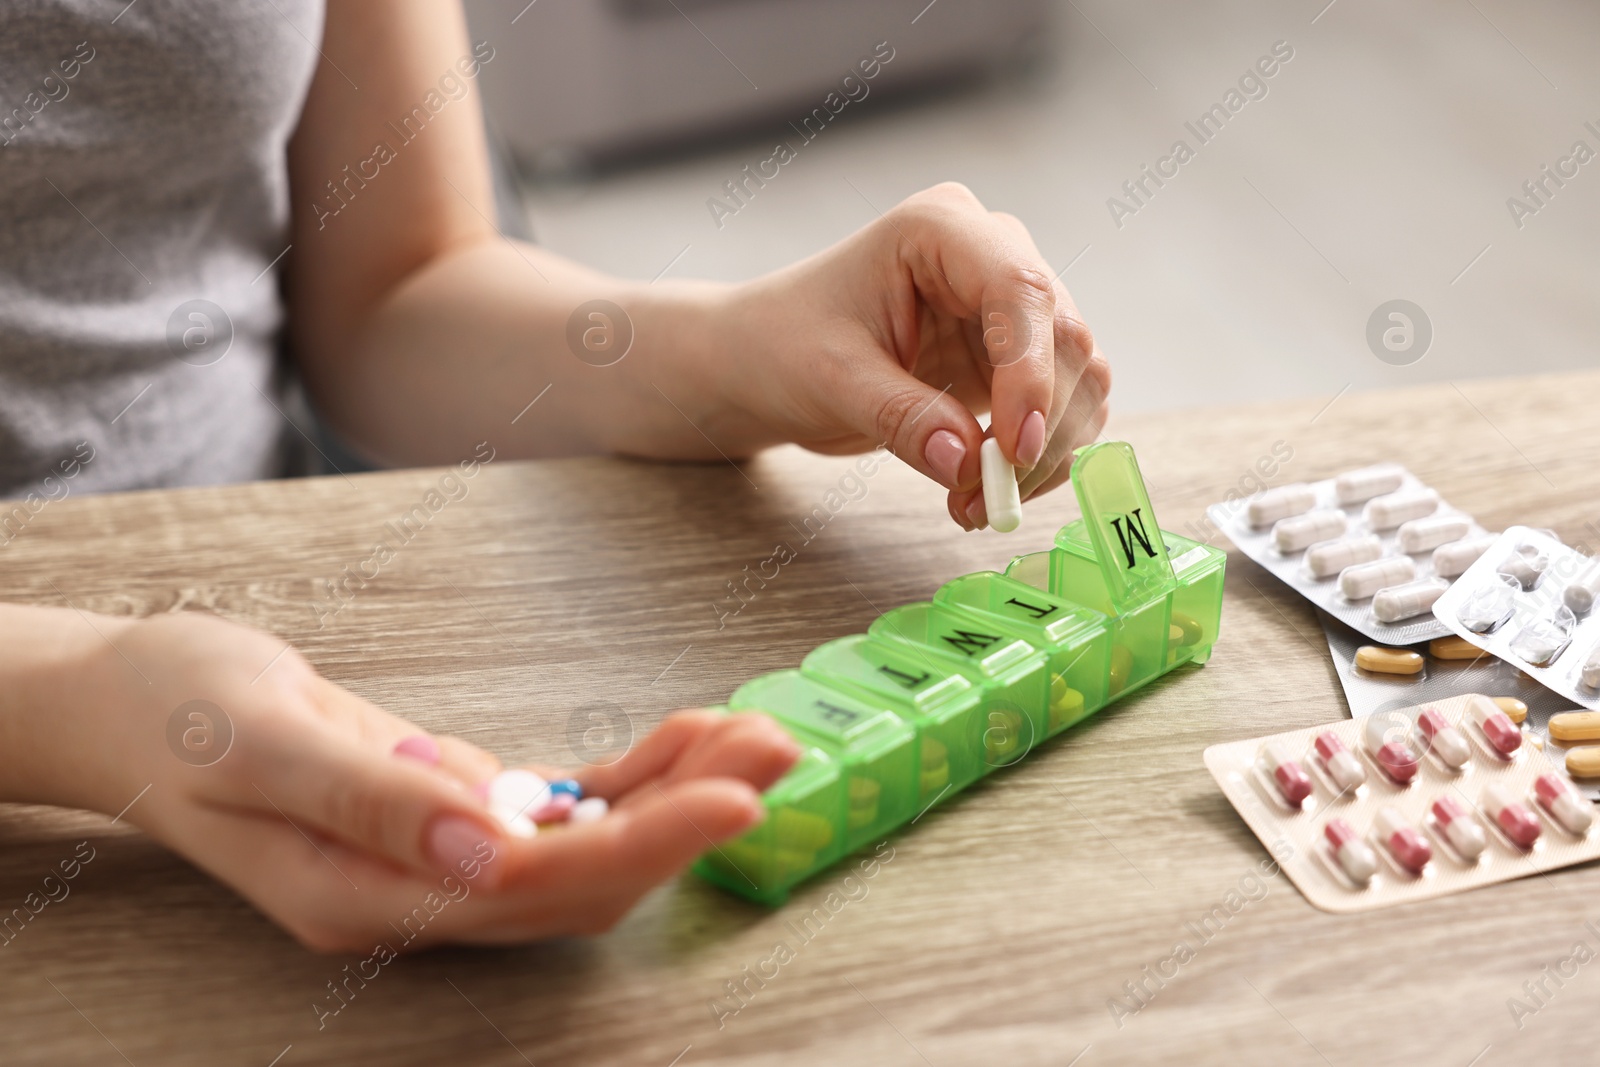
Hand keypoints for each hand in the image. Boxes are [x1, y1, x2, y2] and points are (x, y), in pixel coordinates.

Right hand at [22, 608, 798, 950]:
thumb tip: (493, 848)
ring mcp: (441, 861)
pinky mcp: (452, 816)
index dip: (649, 844)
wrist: (135, 704)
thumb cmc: (182, 712)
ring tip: (753, 732)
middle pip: (586, 877)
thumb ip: (374, 804)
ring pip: (586, 847)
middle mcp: (420, 896)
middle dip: (690, 815)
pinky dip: (627, 780)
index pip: (542, 887)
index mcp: (369, 897)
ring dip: (675, 795)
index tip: (736, 794)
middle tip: (777, 745)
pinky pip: (558, 811)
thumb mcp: (260, 745)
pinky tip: (679, 739)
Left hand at [716, 182, 1110, 528]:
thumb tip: (969, 464)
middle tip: (990, 499)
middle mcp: (990, 256)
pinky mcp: (1015, 358)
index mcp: (941, 229)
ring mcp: (1009, 308)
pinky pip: (1063, 409)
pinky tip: (987, 490)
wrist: (767, 359)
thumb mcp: (832, 380)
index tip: (1016, 449)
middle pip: (1064, 336)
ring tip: (975, 505)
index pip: (1020, 289)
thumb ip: (902, 417)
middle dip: (1039, 428)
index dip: (1031, 372)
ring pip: (1078, 378)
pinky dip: (1041, 460)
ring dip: (1045, 454)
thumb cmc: (784, 344)